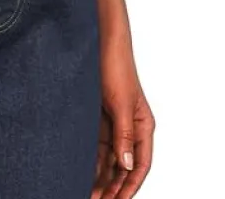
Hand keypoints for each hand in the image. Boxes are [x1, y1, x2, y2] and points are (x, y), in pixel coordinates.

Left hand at [91, 37, 154, 197]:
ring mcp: (114, 123)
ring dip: (101, 176)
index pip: (140, 165)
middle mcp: (130, 127)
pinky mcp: (99, 117)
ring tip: (87, 192)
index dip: (130, 186)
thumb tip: (126, 165)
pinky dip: (91, 160)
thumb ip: (124, 135)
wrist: (100, 41)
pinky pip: (97, 145)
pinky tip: (82, 172)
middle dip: (113, 186)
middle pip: (124, 166)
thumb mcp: (121, 103)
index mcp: (143, 125)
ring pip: (109, 158)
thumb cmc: (116, 67)